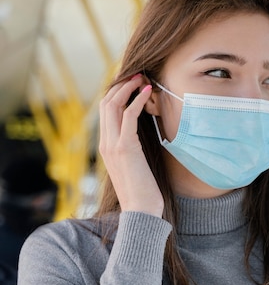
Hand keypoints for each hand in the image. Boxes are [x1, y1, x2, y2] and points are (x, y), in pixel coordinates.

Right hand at [99, 74, 163, 216]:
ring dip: (127, 87)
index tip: (131, 82)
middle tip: (137, 73)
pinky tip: (147, 91)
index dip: (116, 93)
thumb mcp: (134, 167)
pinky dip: (137, 100)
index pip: (105, 112)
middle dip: (120, 85)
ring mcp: (113, 145)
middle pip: (106, 103)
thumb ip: (132, 150)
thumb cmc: (142, 192)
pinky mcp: (126, 147)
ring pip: (113, 105)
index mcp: (106, 146)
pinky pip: (129, 116)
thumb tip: (140, 139)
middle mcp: (105, 143)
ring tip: (142, 77)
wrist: (140, 211)